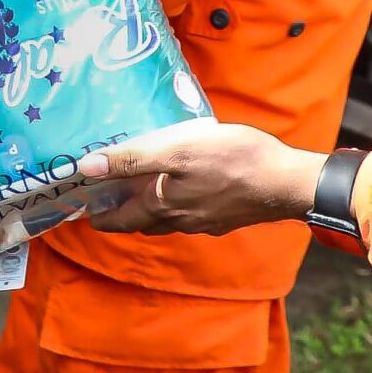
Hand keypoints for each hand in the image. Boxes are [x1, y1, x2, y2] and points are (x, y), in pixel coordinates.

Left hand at [76, 122, 325, 235]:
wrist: (285, 183)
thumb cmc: (232, 160)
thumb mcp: (177, 150)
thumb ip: (133, 159)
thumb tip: (88, 167)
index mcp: (163, 206)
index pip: (122, 219)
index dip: (101, 217)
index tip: (86, 213)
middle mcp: (181, 221)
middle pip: (143, 222)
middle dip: (124, 214)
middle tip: (109, 201)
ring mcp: (206, 222)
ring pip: (168, 221)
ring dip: (151, 211)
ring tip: (143, 193)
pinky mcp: (226, 217)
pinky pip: (192, 216)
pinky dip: (179, 207)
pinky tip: (187, 191)